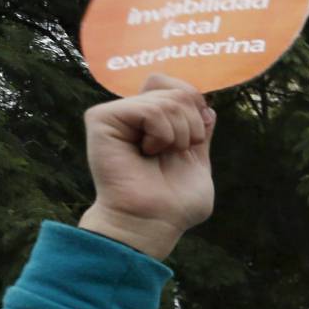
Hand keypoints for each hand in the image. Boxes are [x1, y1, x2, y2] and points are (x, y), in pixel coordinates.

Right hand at [77, 76, 215, 258]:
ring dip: (179, 134)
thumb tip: (206, 105)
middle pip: (177, 90)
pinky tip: (147, 152)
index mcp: (155, 122)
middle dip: (192, 124)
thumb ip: (202, 130)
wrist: (152, 222)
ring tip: (159, 155)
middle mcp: (133, 114)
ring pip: (168, 100)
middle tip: (176, 151)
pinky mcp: (102, 118)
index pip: (178, 87)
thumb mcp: (199, 161)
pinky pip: (149, 109)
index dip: (196, 104)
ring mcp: (116, 114)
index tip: (197, 136)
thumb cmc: (175, 203)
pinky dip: (162, 134)